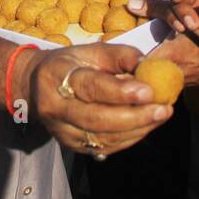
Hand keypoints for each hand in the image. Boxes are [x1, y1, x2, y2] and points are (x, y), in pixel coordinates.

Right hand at [15, 44, 170, 156]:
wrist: (35, 86)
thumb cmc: (70, 64)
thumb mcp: (91, 51)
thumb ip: (120, 56)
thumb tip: (149, 67)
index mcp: (57, 76)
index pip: (90, 87)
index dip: (120, 92)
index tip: (149, 91)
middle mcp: (55, 107)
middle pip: (96, 119)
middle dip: (134, 117)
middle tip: (163, 110)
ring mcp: (61, 130)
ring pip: (102, 138)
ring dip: (137, 129)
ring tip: (161, 116)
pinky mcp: (70, 145)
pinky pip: (104, 147)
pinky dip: (129, 138)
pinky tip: (146, 126)